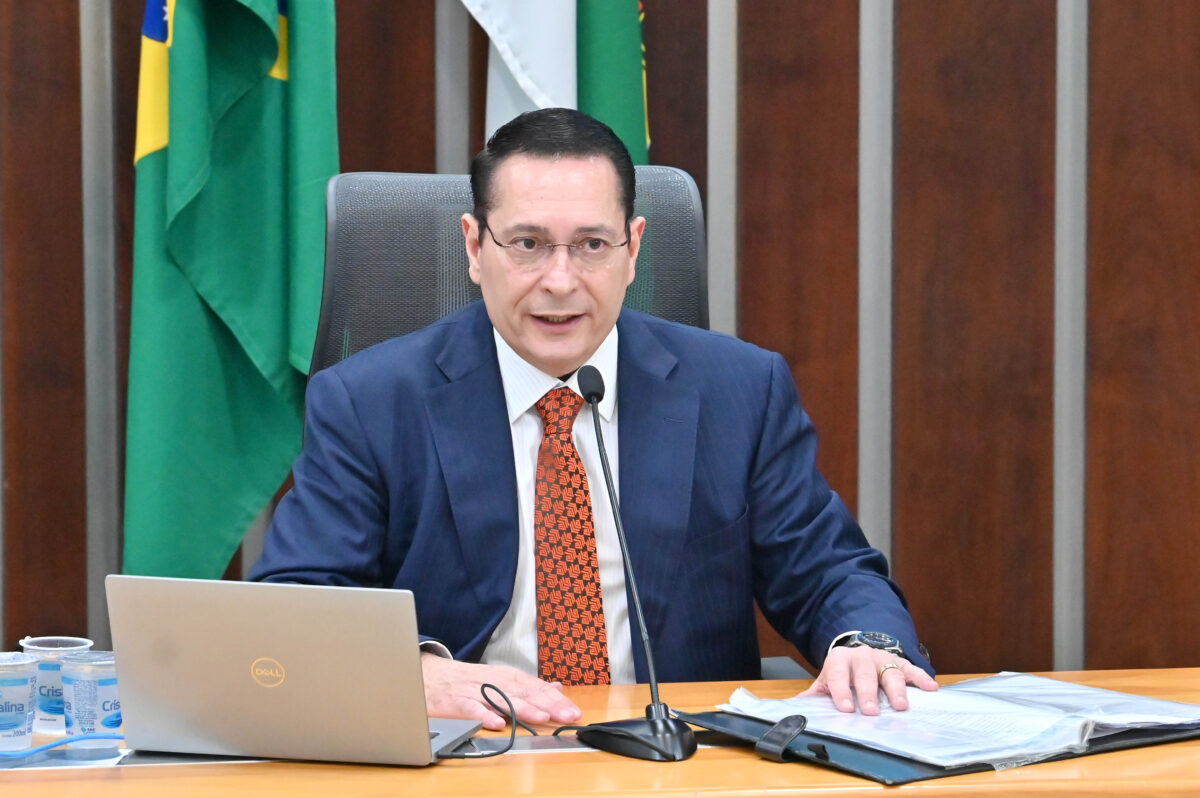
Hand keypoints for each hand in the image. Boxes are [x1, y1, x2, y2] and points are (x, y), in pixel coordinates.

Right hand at [421, 653, 582, 730]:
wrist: (426, 674)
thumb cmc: (465, 680)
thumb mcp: (499, 678)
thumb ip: (527, 686)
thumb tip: (556, 687)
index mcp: (504, 677)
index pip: (534, 686)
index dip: (555, 698)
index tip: (573, 711)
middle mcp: (492, 681)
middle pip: (522, 692)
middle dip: (546, 704)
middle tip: (566, 715)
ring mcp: (472, 690)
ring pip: (500, 699)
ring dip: (521, 708)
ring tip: (541, 717)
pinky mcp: (452, 701)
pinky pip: (469, 708)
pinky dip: (482, 714)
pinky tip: (496, 723)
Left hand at [797, 645, 937, 714]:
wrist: (856, 652)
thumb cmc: (841, 673)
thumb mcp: (825, 682)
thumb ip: (814, 696)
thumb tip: (794, 710)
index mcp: (838, 661)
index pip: (838, 676)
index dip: (841, 691)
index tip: (845, 708)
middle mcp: (861, 657)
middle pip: (865, 675)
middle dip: (868, 693)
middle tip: (871, 711)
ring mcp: (881, 659)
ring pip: (889, 672)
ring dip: (895, 690)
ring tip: (901, 706)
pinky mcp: (899, 662)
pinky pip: (911, 669)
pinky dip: (921, 678)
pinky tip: (930, 688)